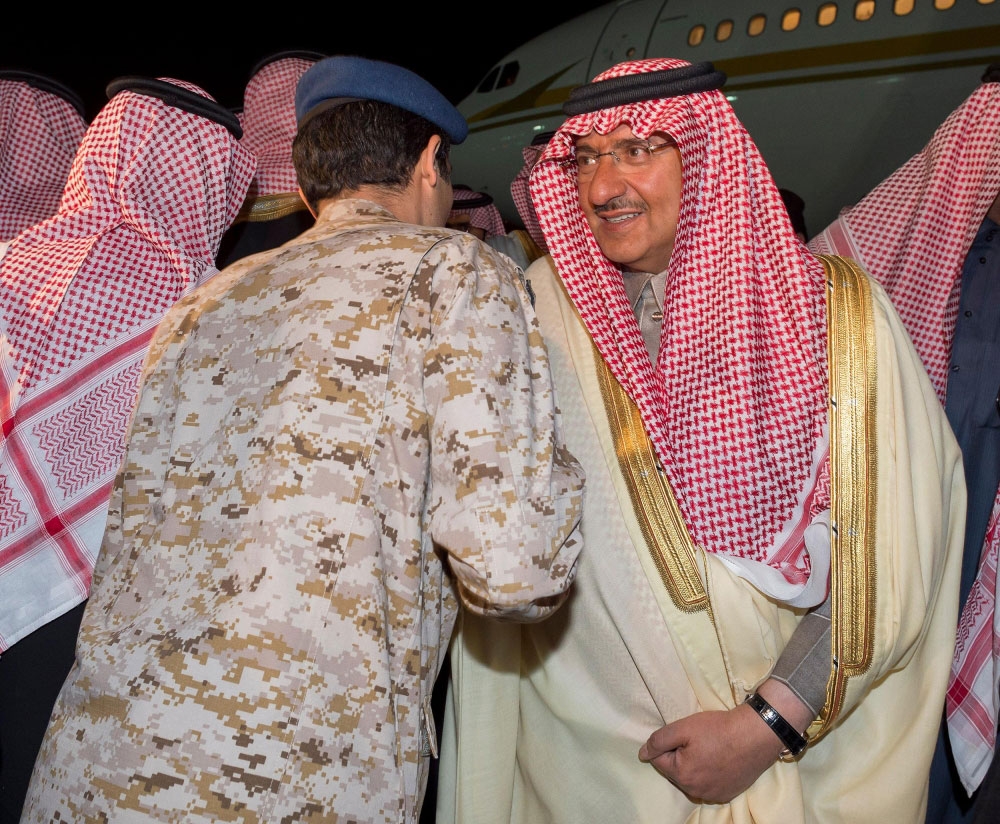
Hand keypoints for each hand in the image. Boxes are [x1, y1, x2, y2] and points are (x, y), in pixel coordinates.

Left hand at [637, 702, 786, 802]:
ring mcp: (713, 795)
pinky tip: (719, 759)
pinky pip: (708, 784)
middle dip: (679, 756)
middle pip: (675, 771)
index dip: (668, 744)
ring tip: (709, 748)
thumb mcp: (683, 727)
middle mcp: (696, 791)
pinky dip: (709, 773)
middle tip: (697, 739)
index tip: (685, 734)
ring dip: (694, 766)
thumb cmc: (718, 728)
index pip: (659, 760)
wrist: (756, 735)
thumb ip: (659, 740)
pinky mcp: (728, 794)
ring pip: (691, 779)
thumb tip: (642, 754)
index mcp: (682, 775)